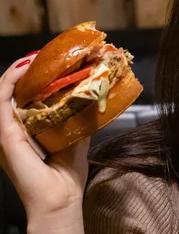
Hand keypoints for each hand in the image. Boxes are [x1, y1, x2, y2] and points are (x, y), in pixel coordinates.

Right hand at [0, 53, 88, 231]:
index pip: (24, 96)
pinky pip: (2, 100)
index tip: (52, 61)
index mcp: (26, 129)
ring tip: (35, 57)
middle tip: (46, 54)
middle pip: (14, 91)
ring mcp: (6, 131)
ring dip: (18, 70)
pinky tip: (25, 67)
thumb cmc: (66, 175)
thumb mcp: (76, 137)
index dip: (34, 77)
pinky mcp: (5, 134)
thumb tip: (94, 97)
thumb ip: (79, 119)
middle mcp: (13, 128)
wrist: (61, 199)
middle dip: (27, 70)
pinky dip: (11, 80)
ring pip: (4, 91)